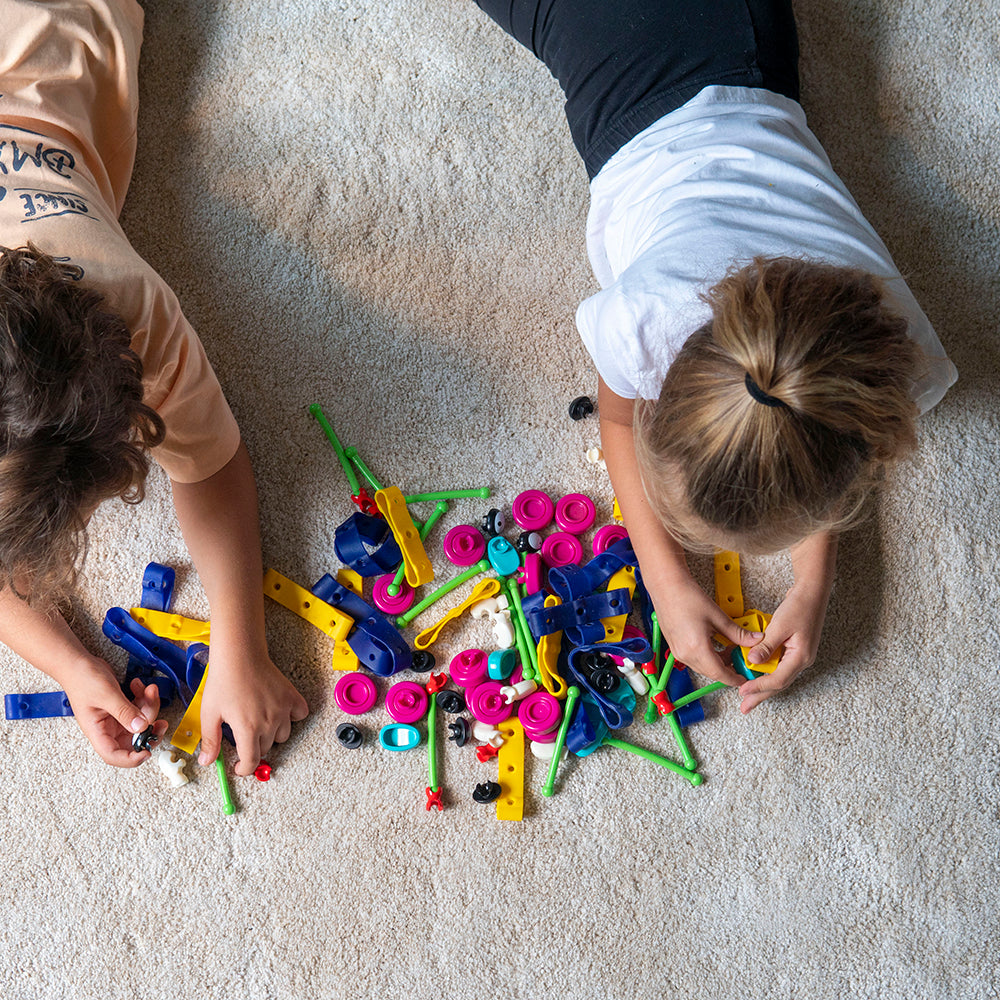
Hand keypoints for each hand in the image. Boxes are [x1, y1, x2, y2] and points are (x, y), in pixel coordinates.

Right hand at [62, 662, 167, 766]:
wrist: (77, 662)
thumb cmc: (82, 678)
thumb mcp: (107, 695)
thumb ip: (125, 712)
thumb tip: (141, 728)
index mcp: (97, 731)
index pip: (113, 755)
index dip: (131, 758)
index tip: (148, 751)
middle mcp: (107, 728)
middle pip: (133, 739)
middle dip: (150, 730)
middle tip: (161, 721)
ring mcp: (115, 717)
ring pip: (140, 721)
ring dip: (148, 706)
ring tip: (149, 689)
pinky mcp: (121, 707)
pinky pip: (138, 708)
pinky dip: (143, 698)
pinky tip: (138, 685)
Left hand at [196, 645, 308, 776]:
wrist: (240, 656)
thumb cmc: (223, 681)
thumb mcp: (210, 713)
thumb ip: (210, 740)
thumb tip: (207, 761)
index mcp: (248, 729)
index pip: (252, 761)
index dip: (243, 769)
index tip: (239, 766)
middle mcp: (269, 722)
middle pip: (265, 749)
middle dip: (253, 747)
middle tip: (242, 734)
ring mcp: (283, 710)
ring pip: (282, 736)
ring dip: (271, 735)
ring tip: (259, 722)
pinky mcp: (291, 697)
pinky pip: (299, 716)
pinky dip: (292, 717)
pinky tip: (278, 712)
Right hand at [651, 573, 764, 687]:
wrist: (666, 586)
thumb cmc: (687, 597)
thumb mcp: (718, 616)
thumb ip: (738, 633)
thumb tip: (756, 640)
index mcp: (697, 649)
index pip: (720, 674)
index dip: (735, 678)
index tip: (745, 678)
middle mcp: (685, 654)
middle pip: (711, 672)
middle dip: (728, 670)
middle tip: (742, 660)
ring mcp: (677, 652)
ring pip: (702, 667)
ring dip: (717, 663)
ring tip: (730, 648)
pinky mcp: (675, 647)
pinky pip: (694, 659)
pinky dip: (707, 657)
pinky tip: (715, 645)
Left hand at [738, 582, 831, 712]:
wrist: (812, 592)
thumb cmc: (800, 606)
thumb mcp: (779, 626)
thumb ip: (766, 646)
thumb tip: (752, 661)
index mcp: (801, 657)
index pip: (778, 679)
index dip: (759, 687)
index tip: (743, 691)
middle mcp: (801, 660)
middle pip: (778, 683)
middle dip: (761, 695)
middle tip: (745, 707)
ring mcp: (798, 655)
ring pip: (777, 675)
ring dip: (761, 685)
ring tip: (746, 694)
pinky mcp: (792, 649)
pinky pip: (777, 665)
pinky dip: (764, 670)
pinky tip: (752, 672)